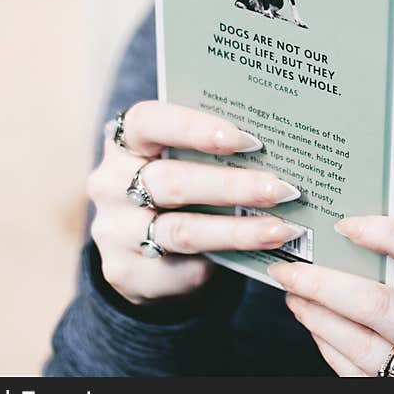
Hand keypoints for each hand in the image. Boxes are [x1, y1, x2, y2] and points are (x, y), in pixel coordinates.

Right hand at [87, 100, 302, 304]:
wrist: (147, 253)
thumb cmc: (180, 189)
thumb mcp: (186, 161)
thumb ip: (216, 152)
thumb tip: (282, 147)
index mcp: (126, 142)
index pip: (149, 122)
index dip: (195, 128)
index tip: (245, 139)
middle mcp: (111, 183)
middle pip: (171, 181)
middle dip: (232, 185)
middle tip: (281, 190)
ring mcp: (115, 230)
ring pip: (182, 229)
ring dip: (238, 230)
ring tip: (281, 229)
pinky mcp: (128, 271)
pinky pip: (184, 266)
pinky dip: (228, 258)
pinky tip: (262, 253)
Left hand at [268, 217, 393, 375]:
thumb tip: (365, 239)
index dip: (393, 235)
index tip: (348, 225)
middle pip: (382, 307)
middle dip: (325, 284)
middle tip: (291, 268)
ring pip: (361, 346)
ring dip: (317, 316)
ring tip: (294, 294)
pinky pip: (355, 375)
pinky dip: (329, 346)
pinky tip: (316, 326)